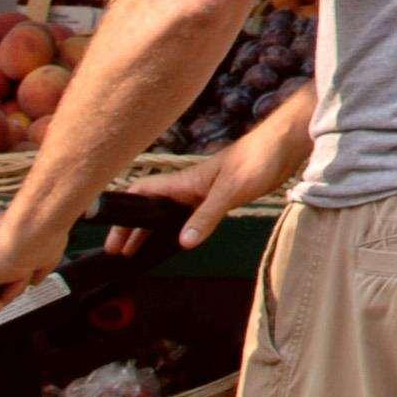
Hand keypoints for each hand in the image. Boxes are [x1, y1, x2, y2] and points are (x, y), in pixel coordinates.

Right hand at [116, 115, 309, 255]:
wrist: (285, 145)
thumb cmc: (257, 158)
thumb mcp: (230, 190)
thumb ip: (206, 216)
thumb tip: (183, 243)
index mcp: (183, 182)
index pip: (141, 193)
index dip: (123, 212)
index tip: (111, 236)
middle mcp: (188, 187)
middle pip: (150, 208)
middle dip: (132, 228)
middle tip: (119, 252)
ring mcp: (203, 192)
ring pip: (168, 213)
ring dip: (152, 230)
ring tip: (138, 252)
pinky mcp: (219, 196)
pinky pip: (189, 215)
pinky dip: (178, 228)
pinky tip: (179, 241)